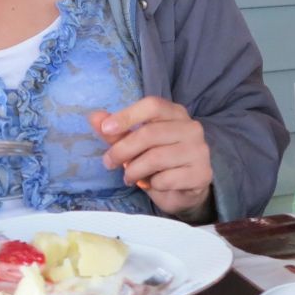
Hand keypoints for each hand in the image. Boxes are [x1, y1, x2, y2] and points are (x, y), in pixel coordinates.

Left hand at [89, 97, 213, 218]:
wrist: (184, 189)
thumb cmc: (157, 160)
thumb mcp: (134, 144)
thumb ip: (115, 131)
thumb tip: (93, 117)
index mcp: (174, 113)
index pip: (152, 105)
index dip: (127, 116)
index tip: (106, 129)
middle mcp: (191, 128)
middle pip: (149, 133)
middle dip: (122, 150)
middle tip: (108, 162)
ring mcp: (199, 151)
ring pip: (156, 158)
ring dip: (134, 170)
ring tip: (129, 176)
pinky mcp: (201, 174)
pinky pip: (166, 179)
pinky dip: (152, 184)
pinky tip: (152, 184)